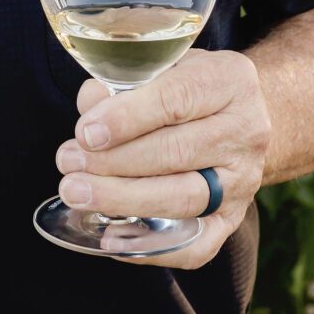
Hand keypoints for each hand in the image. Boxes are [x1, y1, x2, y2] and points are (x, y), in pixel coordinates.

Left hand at [53, 50, 272, 269]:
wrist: (238, 117)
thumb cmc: (187, 87)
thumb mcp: (162, 66)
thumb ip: (123, 81)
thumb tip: (90, 107)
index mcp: (229, 81)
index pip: (175, 99)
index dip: (126, 118)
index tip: (86, 132)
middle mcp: (246, 131)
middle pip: (176, 153)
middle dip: (113, 161)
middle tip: (68, 162)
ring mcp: (243, 180)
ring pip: (183, 198)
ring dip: (122, 199)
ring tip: (77, 192)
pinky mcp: (234, 219)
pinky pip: (197, 245)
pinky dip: (152, 247)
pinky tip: (110, 237)